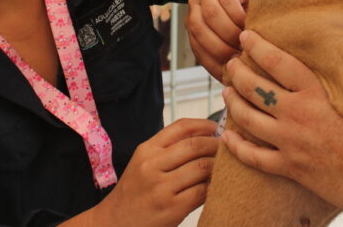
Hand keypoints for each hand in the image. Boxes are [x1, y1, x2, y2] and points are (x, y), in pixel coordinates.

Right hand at [96, 119, 218, 226]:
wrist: (115, 222)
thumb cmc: (135, 191)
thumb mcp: (144, 163)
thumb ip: (168, 149)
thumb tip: (205, 137)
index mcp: (147, 150)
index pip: (181, 127)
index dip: (204, 125)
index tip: (217, 128)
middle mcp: (152, 165)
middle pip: (195, 145)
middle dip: (216, 145)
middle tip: (227, 149)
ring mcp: (162, 187)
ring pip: (202, 167)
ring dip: (218, 167)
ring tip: (224, 168)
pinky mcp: (172, 208)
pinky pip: (202, 191)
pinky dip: (213, 187)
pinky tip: (215, 187)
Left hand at [186, 0, 267, 79]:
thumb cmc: (252, 16)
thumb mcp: (238, 39)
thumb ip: (230, 55)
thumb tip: (232, 85)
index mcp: (196, 24)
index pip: (197, 48)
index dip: (213, 63)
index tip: (232, 74)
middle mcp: (197, 6)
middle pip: (198, 30)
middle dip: (220, 48)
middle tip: (241, 57)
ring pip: (210, 15)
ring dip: (229, 32)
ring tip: (246, 40)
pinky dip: (237, 15)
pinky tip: (250, 23)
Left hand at [221, 9, 342, 216]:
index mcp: (317, 93)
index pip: (277, 62)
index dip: (257, 46)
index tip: (245, 36)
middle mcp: (297, 115)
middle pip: (255, 88)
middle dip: (237, 73)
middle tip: (230, 62)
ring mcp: (290, 144)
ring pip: (248, 119)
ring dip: (233, 103)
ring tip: (225, 91)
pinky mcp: (291, 168)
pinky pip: (254, 158)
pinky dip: (236, 146)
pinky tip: (227, 137)